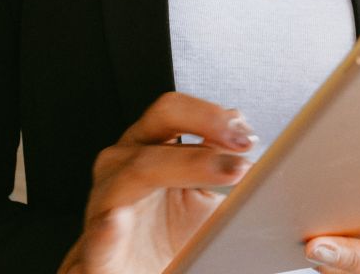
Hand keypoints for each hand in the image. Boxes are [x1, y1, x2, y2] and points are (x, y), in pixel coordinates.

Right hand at [58, 92, 255, 273]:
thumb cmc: (173, 237)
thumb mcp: (209, 197)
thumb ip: (228, 166)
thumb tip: (262, 151)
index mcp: (151, 145)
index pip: (176, 111)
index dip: (212, 116)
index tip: (247, 135)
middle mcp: (125, 164)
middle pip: (159, 123)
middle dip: (204, 125)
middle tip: (242, 145)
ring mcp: (106, 201)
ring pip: (135, 171)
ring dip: (182, 167)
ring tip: (225, 173)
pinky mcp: (96, 249)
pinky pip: (99, 233)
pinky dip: (109, 226)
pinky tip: (120, 221)